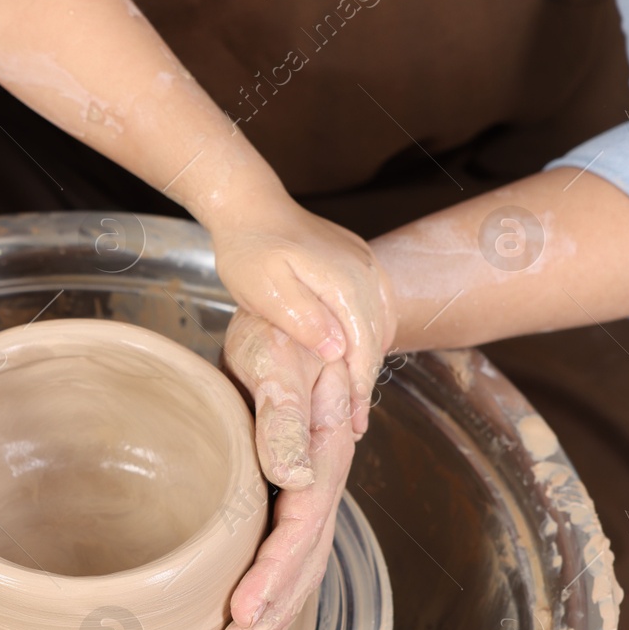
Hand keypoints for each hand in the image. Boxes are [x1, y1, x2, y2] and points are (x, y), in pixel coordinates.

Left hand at [213, 202, 395, 436]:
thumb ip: (303, 319)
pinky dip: (370, 334)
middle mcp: (365, 272)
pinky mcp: (358, 260)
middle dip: (367, 382)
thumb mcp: (265, 289)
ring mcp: (365, 263)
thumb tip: (338, 351)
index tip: (354, 422)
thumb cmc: (248, 249)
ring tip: (355, 396)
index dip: (359, 388)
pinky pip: (376, 304)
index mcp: (346, 282)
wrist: (249, 206)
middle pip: (377, 338)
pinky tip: (356, 353)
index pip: (363, 347)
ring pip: (380, 322)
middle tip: (356, 423)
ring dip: (370, 359)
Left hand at [219, 311, 357, 629]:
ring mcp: (305, 490)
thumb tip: (295, 474)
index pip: (302, 527)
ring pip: (297, 565)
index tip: (242, 611)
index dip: (275, 574)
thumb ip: (287, 415)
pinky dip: (268, 592)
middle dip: (273, 613)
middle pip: (304, 560)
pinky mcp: (284, 491)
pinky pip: (283, 552)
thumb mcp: (281, 359)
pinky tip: (245, 625)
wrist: (298, 313)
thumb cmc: (284, 330)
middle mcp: (320, 480)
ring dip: (272, 615)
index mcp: (324, 453)